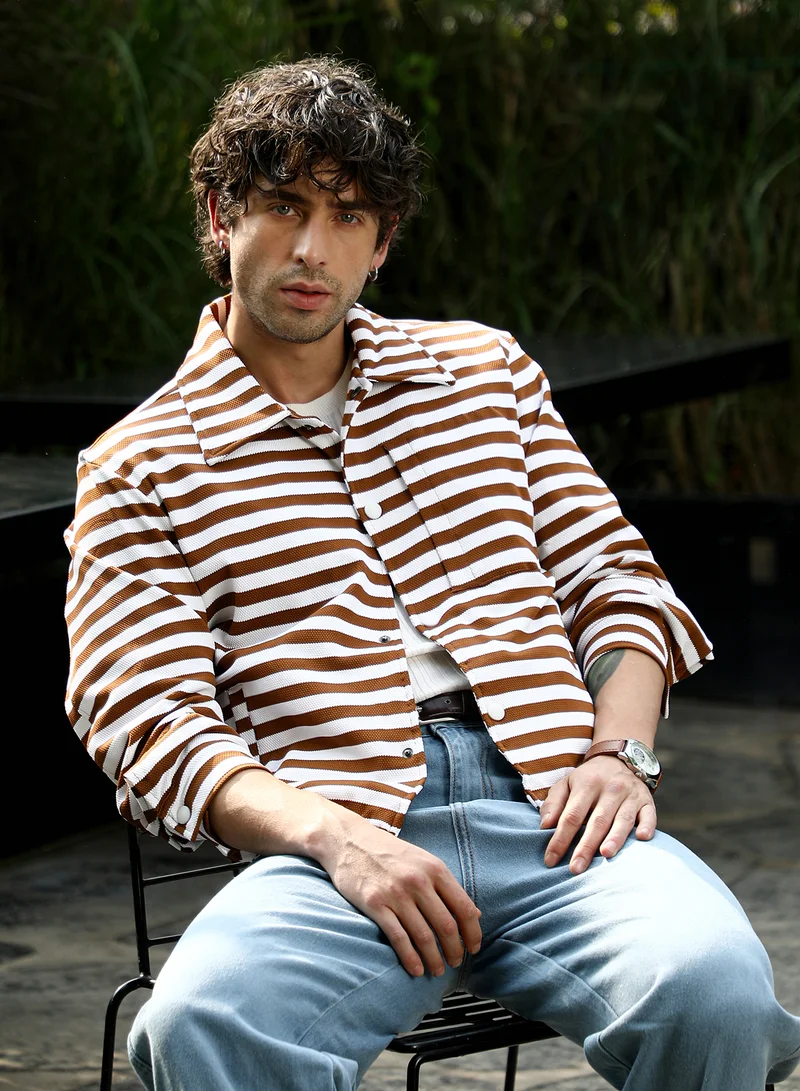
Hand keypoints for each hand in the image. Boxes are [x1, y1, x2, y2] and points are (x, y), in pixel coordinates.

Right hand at [317, 813, 481, 978]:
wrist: (349, 839)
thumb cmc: (389, 853)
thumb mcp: (423, 860)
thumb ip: (446, 886)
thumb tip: (474, 913)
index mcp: (435, 869)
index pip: (464, 908)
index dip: (472, 933)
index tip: (473, 948)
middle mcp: (418, 881)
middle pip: (446, 926)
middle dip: (454, 951)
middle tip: (455, 963)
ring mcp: (396, 893)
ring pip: (424, 936)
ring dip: (433, 959)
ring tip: (436, 970)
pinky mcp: (375, 904)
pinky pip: (398, 938)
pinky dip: (410, 958)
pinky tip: (415, 970)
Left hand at [539, 755, 655, 874]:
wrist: (618, 759)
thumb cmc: (588, 780)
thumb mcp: (566, 784)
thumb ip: (554, 804)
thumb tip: (545, 826)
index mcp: (587, 784)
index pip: (571, 816)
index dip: (560, 839)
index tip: (551, 861)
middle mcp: (610, 788)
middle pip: (596, 821)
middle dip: (586, 846)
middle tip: (576, 868)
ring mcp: (630, 794)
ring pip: (623, 818)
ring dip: (615, 837)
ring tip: (606, 855)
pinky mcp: (647, 800)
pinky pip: (649, 814)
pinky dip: (647, 826)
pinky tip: (641, 838)